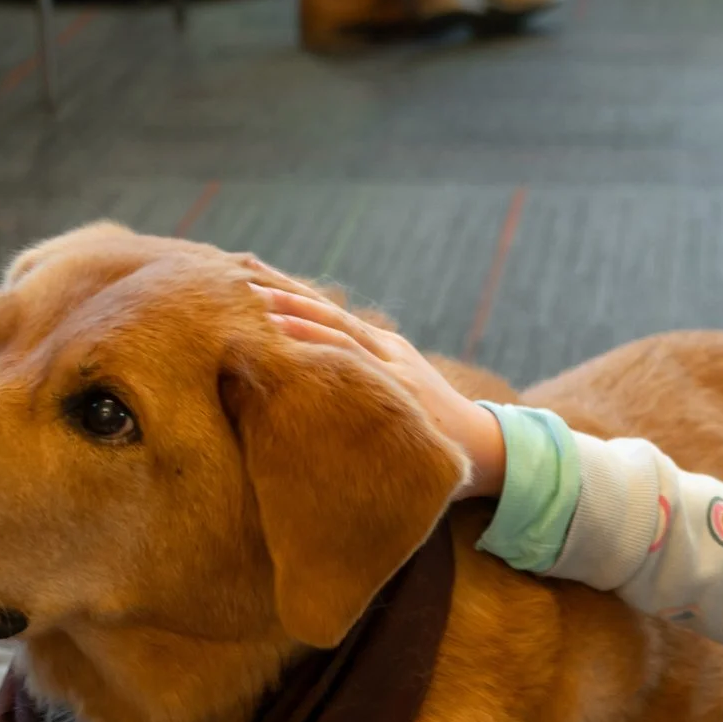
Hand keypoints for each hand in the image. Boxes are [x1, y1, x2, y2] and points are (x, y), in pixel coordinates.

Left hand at [244, 261, 506, 500]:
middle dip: (286, 296)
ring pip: (341, 336)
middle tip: (240, 279)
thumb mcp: (399, 392)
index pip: (330, 313)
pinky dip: (327, 352)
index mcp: (384, 348)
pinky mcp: (401, 395)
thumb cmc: (431, 427)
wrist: (481, 447)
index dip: (292, 292)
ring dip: (300, 320)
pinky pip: (358, 369)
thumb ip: (364, 379)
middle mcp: (387, 352)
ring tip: (259, 308)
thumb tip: (312, 378)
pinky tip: (297, 349)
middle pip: (329, 315)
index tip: (252, 274)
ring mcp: (394, 372)